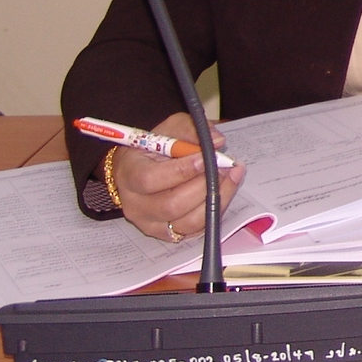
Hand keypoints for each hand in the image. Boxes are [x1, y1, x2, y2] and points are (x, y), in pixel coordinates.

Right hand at [110, 113, 243, 242]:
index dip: (182, 170)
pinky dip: (215, 210)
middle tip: (226, 166)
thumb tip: (217, 142)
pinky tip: (225, 190)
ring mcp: (150, 223)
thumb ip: (190, 130)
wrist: (145, 167)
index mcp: (130, 174)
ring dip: (215, 198)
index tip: (207, 158)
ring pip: (187, 221)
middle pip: (171, 205)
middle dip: (204, 185)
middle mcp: (135, 204)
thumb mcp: (170, 127)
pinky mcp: (166, 233)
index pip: (150, 179)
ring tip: (231, 175)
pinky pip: (195, 229)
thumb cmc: (157, 145)